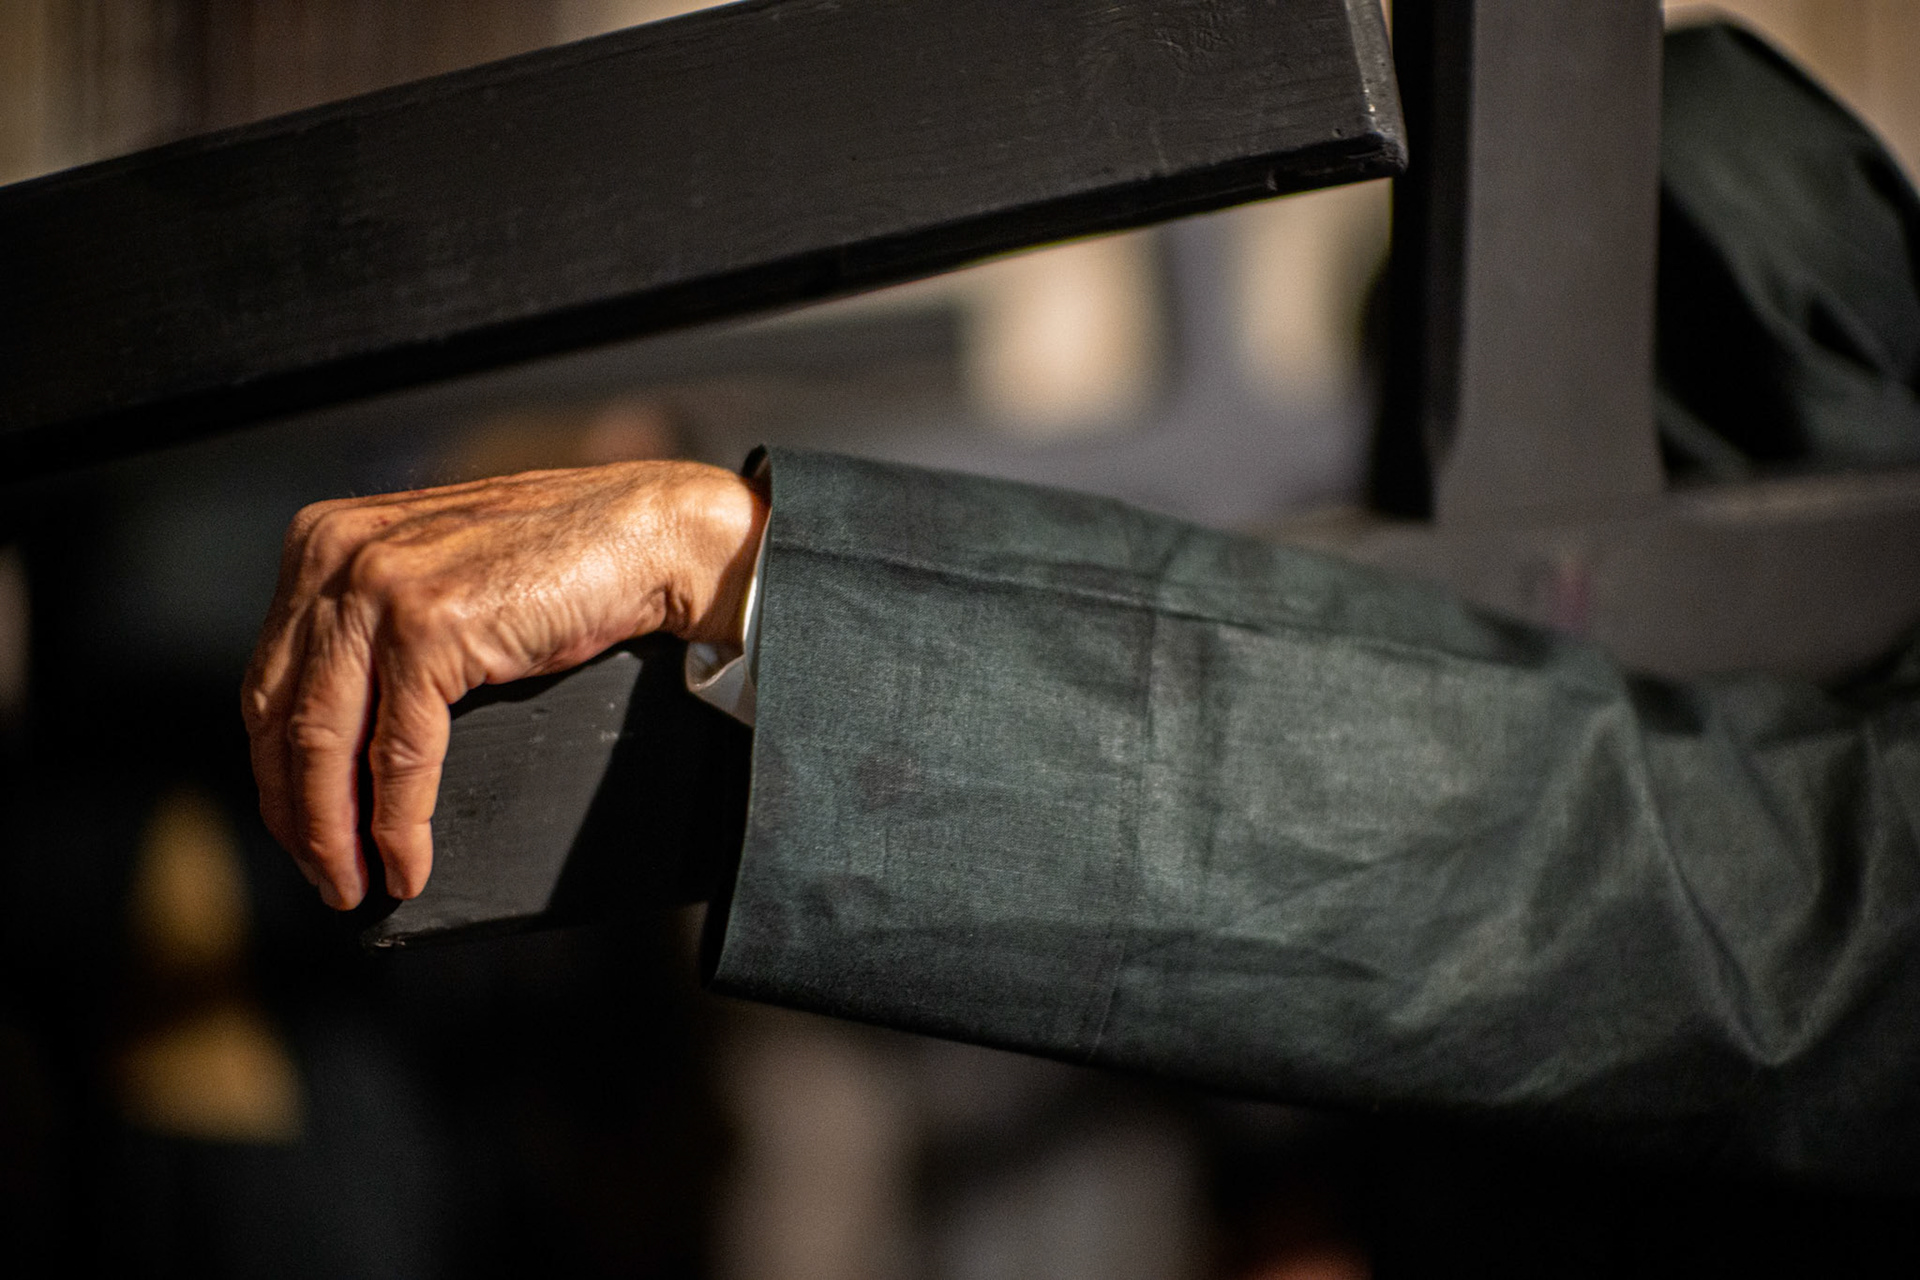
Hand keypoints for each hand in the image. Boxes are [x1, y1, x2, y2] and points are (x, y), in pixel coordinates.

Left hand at [241, 460, 765, 909]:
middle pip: (280, 716)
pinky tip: (408, 862)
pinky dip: (399, 823)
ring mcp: (379, 588)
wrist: (645, 533)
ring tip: (354, 883)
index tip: (297, 830)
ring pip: (324, 743)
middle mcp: (335, 556)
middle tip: (323, 874)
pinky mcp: (428, 627)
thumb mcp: (439, 580)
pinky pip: (398, 755)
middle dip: (296, 814)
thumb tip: (337, 744)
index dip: (276, 772)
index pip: (269, 680)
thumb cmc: (561, 560)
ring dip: (333, 832)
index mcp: (324, 541)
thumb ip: (374, 632)